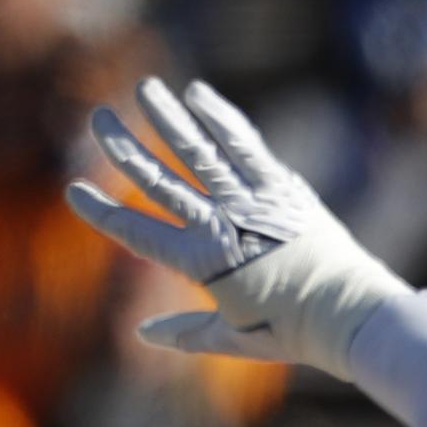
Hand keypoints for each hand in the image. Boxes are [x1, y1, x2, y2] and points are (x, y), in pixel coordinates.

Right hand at [67, 77, 407, 376]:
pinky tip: (198, 94)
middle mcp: (219, 227)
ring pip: (197, 152)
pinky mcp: (282, 188)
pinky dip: (220, 117)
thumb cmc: (295, 332)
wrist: (351, 315)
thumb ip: (187, 334)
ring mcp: (251, 203)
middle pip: (157, 180)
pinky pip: (245, 144)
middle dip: (122, 147)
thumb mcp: (235, 338)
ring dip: (167, 118)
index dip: (102, 211)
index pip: (136, 232)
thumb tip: (142, 333)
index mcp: (200, 264)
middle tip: (97, 117)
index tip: (74, 190)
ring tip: (146, 89)